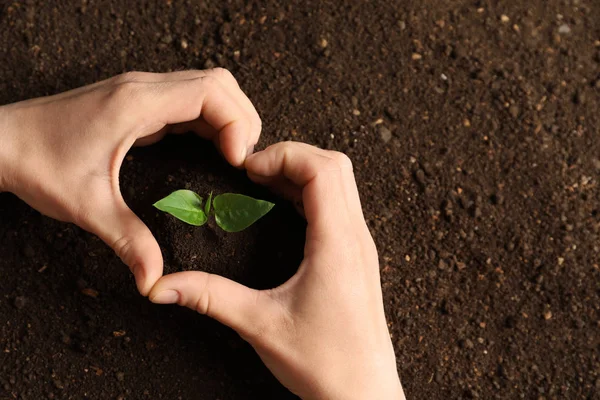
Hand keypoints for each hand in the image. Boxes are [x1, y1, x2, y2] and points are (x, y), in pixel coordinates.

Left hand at [0, 69, 260, 294]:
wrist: (1, 141)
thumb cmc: (37, 162)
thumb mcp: (87, 205)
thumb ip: (128, 241)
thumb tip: (155, 280)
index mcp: (136, 104)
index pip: (210, 92)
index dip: (236, 124)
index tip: (238, 161)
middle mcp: (143, 89)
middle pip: (218, 84)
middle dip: (243, 119)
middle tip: (244, 161)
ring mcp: (141, 91)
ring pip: (207, 86)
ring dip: (229, 117)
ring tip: (234, 155)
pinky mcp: (138, 101)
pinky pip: (189, 99)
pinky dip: (211, 120)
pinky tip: (211, 148)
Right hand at [149, 142, 404, 398]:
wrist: (365, 395)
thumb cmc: (325, 364)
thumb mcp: (260, 325)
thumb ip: (210, 298)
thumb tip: (162, 286)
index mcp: (337, 244)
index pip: (322, 170)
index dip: (284, 156)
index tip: (248, 169)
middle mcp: (356, 238)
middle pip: (335, 166)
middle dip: (292, 156)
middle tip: (254, 172)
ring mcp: (361, 247)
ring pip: (342, 184)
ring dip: (304, 173)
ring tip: (265, 185)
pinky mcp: (359, 258)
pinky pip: (341, 206)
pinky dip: (313, 194)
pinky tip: (285, 210)